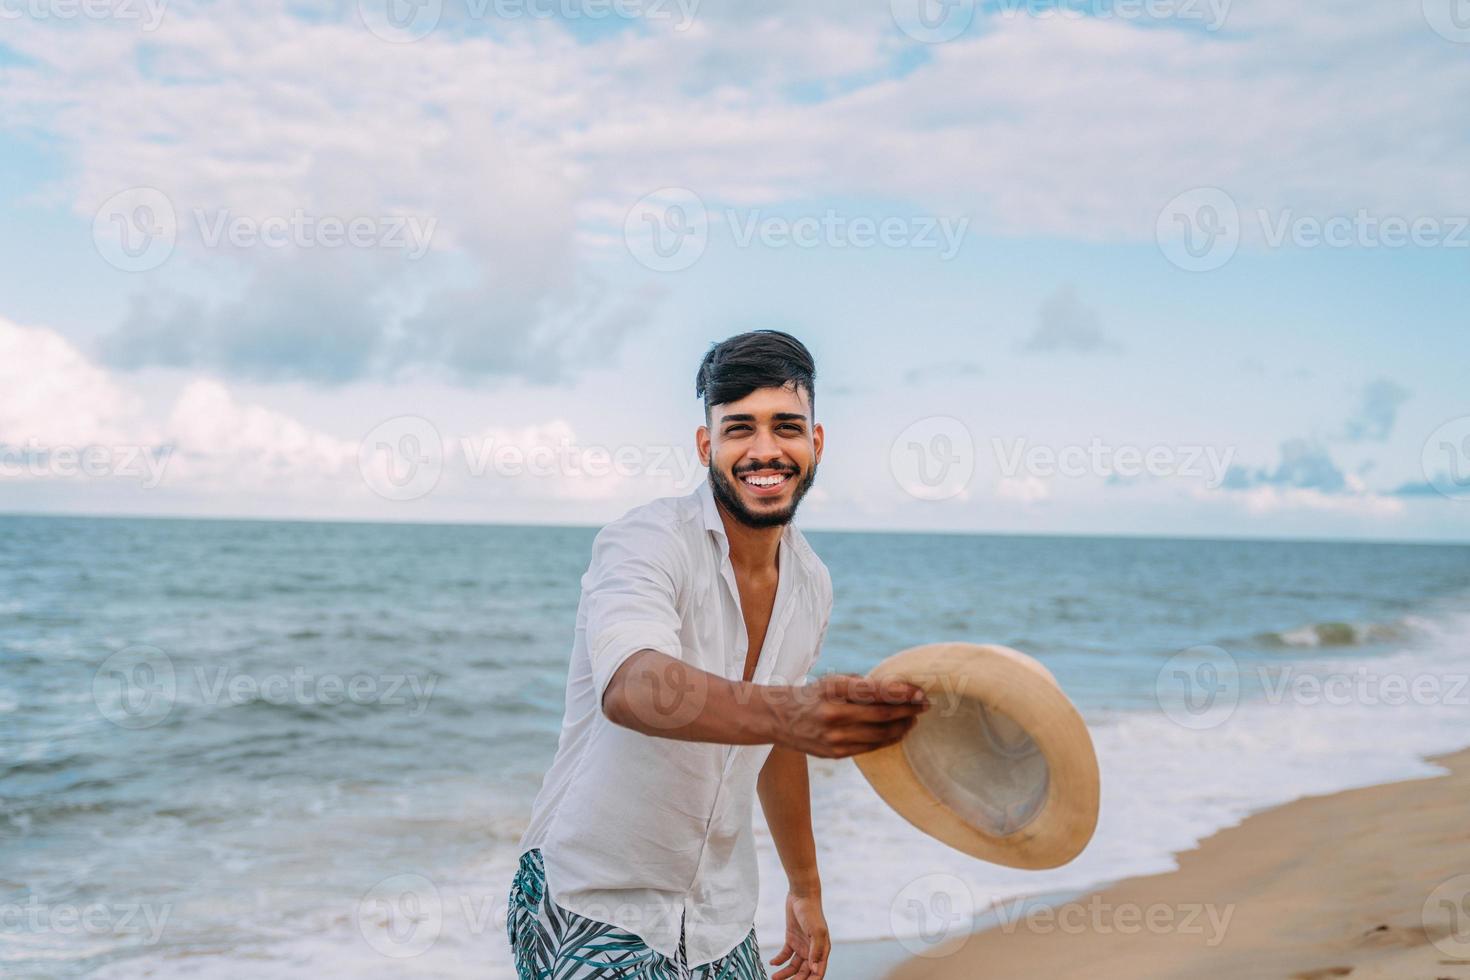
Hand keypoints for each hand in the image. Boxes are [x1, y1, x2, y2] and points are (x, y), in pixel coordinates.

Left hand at [770, 890, 828, 979]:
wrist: (801, 895)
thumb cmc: (812, 912)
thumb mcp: (816, 931)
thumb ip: (816, 951)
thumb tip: (814, 970)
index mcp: (822, 950)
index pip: (817, 972)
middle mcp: (812, 951)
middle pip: (804, 972)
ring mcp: (801, 945)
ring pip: (793, 966)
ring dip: (784, 973)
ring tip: (773, 978)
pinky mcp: (791, 939)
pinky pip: (785, 955)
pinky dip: (779, 960)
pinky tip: (772, 963)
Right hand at [773, 674, 929, 758]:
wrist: (778, 719)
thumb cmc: (813, 695)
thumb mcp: (831, 681)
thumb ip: (861, 686)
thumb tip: (899, 690)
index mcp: (833, 689)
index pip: (876, 690)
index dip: (903, 692)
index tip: (920, 691)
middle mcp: (834, 713)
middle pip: (883, 714)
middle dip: (909, 709)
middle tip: (925, 704)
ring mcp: (835, 736)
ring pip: (881, 734)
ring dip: (903, 726)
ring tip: (914, 719)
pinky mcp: (836, 753)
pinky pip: (871, 747)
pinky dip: (889, 739)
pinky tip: (898, 731)